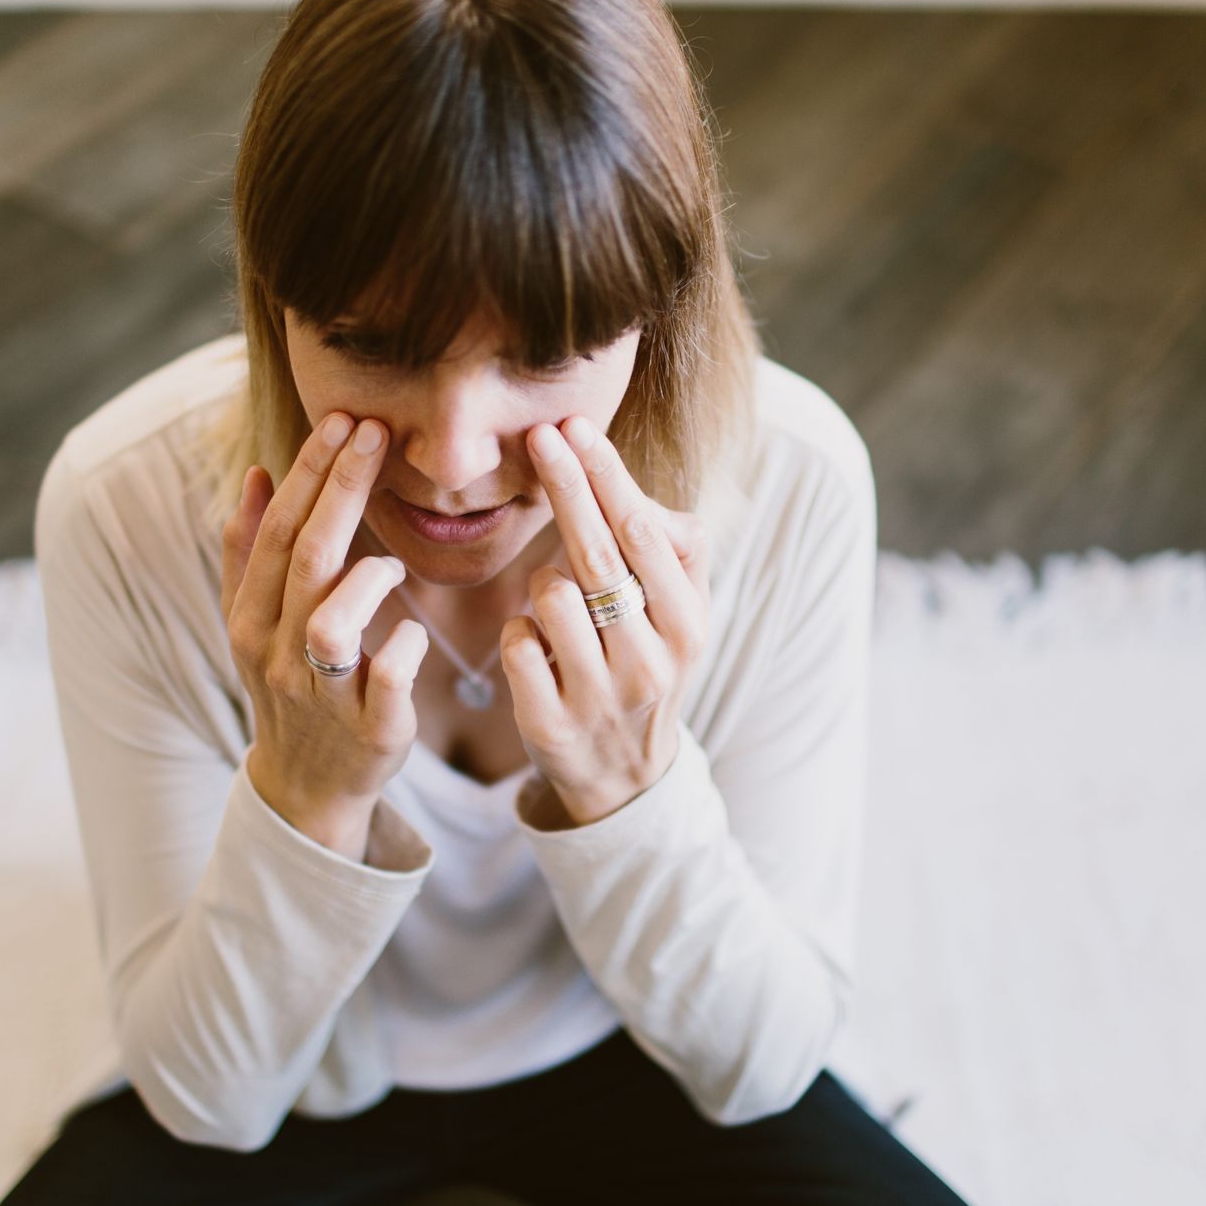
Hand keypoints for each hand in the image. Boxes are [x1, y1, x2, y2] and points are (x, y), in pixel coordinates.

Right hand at [220, 411, 428, 858]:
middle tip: (375, 432)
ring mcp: (322, 694)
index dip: (310, 473)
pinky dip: (404, 648)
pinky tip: (411, 634)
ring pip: (332, 623)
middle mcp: (278, 653)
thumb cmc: (290, 685)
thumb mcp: (255, 622)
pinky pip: (388, 678)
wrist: (305, 786)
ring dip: (366, 579)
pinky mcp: (370, 729)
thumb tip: (255, 471)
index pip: (278, 532)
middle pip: (307, 560)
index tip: (344, 419)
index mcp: (250, 619)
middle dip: (341, 489)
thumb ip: (249, 551)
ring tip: (388, 563)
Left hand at [500, 416, 710, 826]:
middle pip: (597, 554)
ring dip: (542, 584)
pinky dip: (520, 632)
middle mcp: (651, 661)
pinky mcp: (550, 724)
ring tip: (562, 610)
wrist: (628, 779)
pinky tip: (540, 649)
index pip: (644, 534)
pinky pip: (516, 643)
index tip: (575, 427)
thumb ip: (675, 551)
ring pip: (551, 595)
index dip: (607, 476)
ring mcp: (599, 697)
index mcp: (688, 625)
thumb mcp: (681, 616)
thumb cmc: (646, 667)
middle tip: (540, 436)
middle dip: (566, 486)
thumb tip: (637, 492)